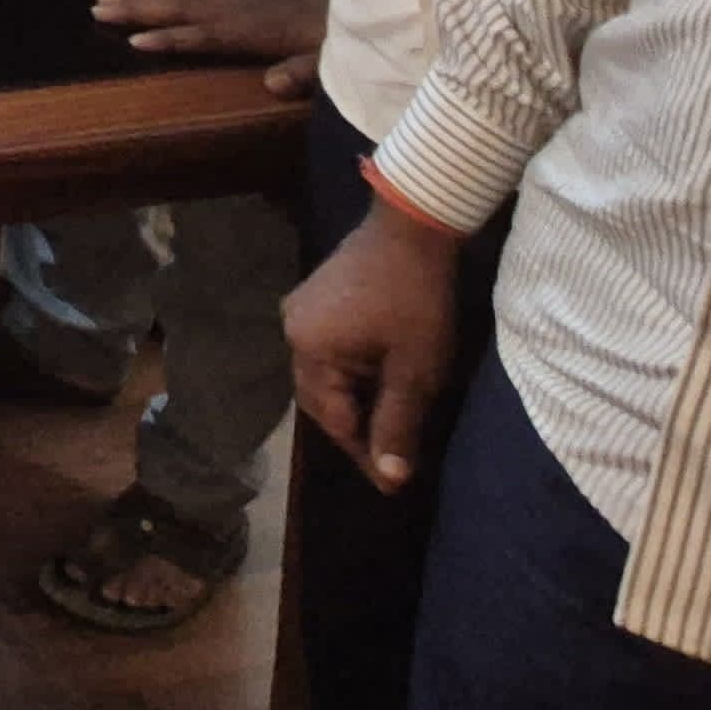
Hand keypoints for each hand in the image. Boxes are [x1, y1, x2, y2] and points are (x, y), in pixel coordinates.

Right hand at [97, 0, 324, 96]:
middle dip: (139, 6)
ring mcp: (240, 0)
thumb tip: (272, 85)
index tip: (136, 42)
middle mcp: (241, 9)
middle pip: (182, 4)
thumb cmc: (342, 44)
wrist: (362, 11)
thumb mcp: (331, 63)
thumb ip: (304, 73)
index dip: (172, 38)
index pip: (205, 34)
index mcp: (256, 29)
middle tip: (97, 8)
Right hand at [286, 201, 462, 492]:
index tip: (395, 484)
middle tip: (391, 459)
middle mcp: (294, 332)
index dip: (366, 455)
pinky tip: (377, 379)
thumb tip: (391, 479)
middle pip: (321, 399)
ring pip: (324, 375)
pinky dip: (351, 372)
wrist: (412, 225)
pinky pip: (327, 350)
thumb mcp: (416, 369)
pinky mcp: (316, 298)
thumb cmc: (416, 299)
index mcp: (311, 351)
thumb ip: (398, 424)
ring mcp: (301, 311)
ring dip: (354, 400)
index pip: (335, 420)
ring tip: (387, 422)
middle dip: (355, 430)